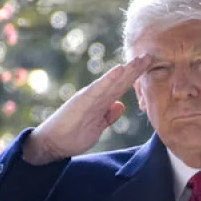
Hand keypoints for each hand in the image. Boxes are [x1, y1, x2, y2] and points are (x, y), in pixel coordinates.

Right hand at [22, 54, 152, 164]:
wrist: (51, 144)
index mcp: (100, 102)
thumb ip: (108, 116)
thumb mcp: (97, 127)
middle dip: (135, 70)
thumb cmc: (72, 136)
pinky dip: (109, 79)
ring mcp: (89, 97)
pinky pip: (99, 89)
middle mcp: (95, 96)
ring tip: (140, 59)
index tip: (148, 68)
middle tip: (150, 56)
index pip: (120, 88)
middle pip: (119, 81)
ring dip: (127, 70)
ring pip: (112, 82)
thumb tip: (120, 105)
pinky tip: (120, 70)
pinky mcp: (82, 101)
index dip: (134, 78)